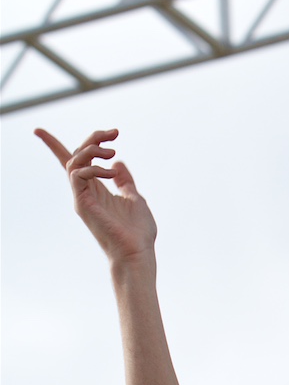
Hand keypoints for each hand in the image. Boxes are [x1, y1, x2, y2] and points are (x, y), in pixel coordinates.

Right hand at [35, 127, 156, 263]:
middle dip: (93, 138)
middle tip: (115, 132)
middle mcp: (85, 192)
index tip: (54, 131)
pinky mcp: (82, 203)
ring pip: (73, 162)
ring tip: (112, 150)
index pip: (75, 164)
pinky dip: (93, 167)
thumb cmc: (138, 232)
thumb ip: (124, 181)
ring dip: (91, 149)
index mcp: (96, 190)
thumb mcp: (134, 198)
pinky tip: (111, 172)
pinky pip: (78, 175)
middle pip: (74, 156)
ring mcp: (82, 198)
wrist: (137, 253)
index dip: (59, 145)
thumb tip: (117, 162)